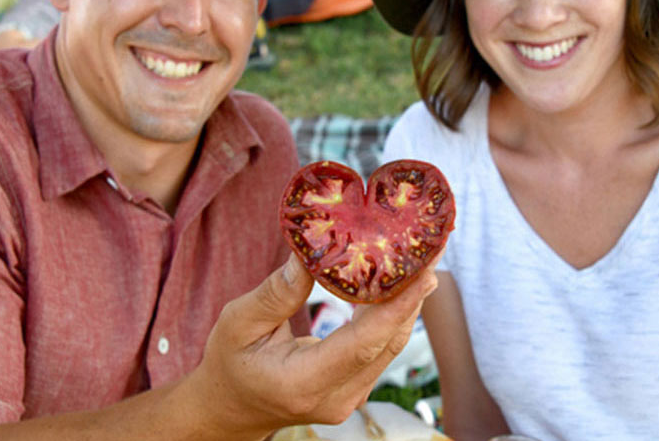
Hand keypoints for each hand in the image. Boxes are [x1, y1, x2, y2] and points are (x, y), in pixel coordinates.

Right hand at [182, 254, 437, 438]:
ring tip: (422, 257)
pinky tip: (401, 281)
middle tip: (430, 249)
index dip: (397, 307)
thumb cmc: (229, 363)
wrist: (229, 409)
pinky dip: (394, 313)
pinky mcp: (356, 388)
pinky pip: (382, 348)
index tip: (423, 273)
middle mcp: (336, 397)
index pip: (363, 344)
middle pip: (386, 342)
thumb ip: (275, 294)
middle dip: (413, 294)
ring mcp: (350, 398)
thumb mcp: (237, 323)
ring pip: (390, 345)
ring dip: (408, 301)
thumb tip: (308, 256)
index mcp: (303, 383)